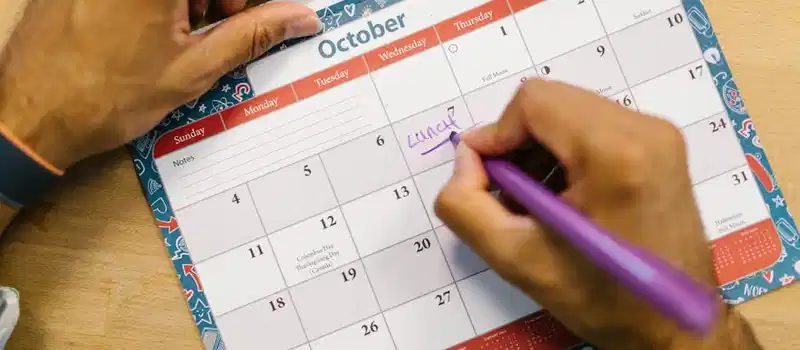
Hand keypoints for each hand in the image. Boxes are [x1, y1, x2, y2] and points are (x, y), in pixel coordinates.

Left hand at [0, 0, 320, 169]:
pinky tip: (149, 29)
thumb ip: (253, 34)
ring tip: (176, 36)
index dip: (243, 2)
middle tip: (215, 28)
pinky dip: (156, 2)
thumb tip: (299, 17)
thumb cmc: (106, 94)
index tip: (246, 16)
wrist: (32, 112)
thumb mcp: (195, 67)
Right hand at [435, 79, 760, 349]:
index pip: (534, 102)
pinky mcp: (662, 145)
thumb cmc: (603, 297)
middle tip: (510, 193)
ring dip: (540, 148)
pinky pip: (595, 124)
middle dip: (518, 142)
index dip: (497, 134)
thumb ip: (466, 204)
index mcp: (615, 154)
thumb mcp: (516, 259)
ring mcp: (658, 135)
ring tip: (535, 200)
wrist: (674, 325)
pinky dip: (565, 151)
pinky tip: (561, 195)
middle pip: (553, 102)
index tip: (487, 176)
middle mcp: (644, 130)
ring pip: (571, 111)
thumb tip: (467, 158)